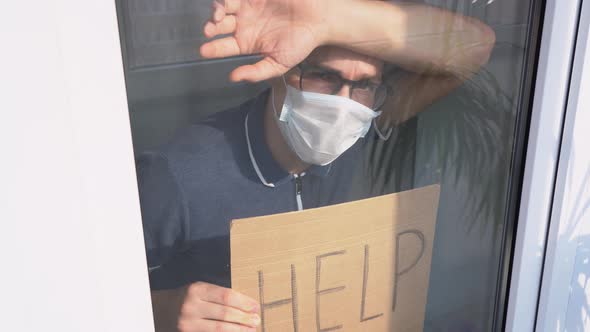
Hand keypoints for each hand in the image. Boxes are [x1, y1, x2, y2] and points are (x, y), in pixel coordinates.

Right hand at [177, 282, 260, 331]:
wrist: (161, 309)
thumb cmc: (187, 297)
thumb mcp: (200, 289)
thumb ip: (219, 295)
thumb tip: (247, 305)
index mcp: (197, 290)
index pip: (226, 296)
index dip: (244, 302)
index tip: (255, 306)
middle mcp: (191, 306)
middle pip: (224, 313)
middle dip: (244, 318)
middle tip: (256, 320)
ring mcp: (188, 323)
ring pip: (219, 328)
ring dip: (238, 330)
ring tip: (250, 330)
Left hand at [200, 0, 329, 81]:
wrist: (320, 19)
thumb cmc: (301, 43)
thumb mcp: (279, 64)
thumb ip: (257, 72)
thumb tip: (234, 78)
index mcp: (247, 42)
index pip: (224, 46)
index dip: (212, 48)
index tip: (204, 51)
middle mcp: (244, 23)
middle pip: (219, 24)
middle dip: (211, 27)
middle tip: (209, 30)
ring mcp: (249, 6)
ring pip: (224, 6)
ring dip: (216, 10)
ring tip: (218, 15)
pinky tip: (227, 3)